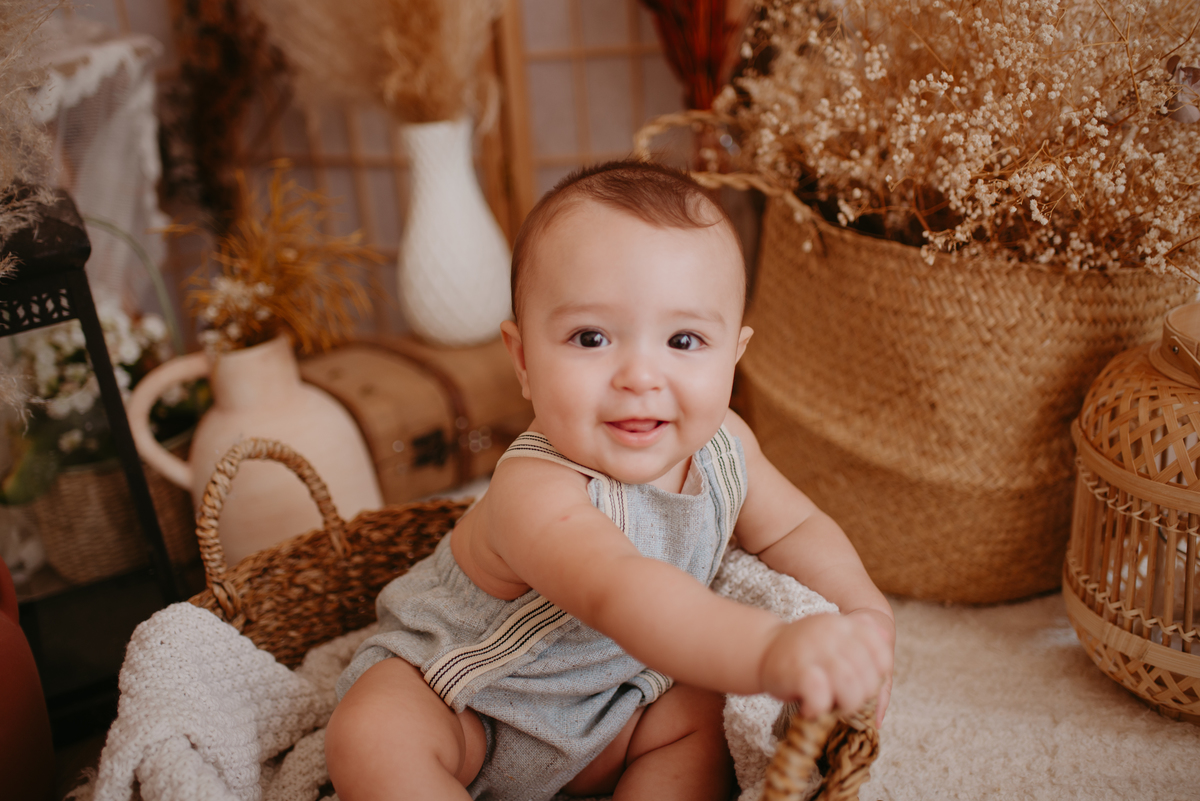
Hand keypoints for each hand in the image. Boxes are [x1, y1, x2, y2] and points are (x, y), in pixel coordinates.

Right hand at [759, 611, 891, 722]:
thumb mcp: (833, 634)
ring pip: (850, 686)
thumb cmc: (803, 650)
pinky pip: (821, 695)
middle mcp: (830, 632)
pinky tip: (810, 708)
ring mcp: (813, 650)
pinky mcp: (797, 670)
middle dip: (860, 698)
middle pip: (868, 677)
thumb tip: (886, 634)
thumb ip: (860, 635)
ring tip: (830, 706)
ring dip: (843, 705)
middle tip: (843, 701)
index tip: (862, 684)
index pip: (881, 652)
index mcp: (843, 625)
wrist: (762, 650)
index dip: (877, 676)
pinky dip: (819, 708)